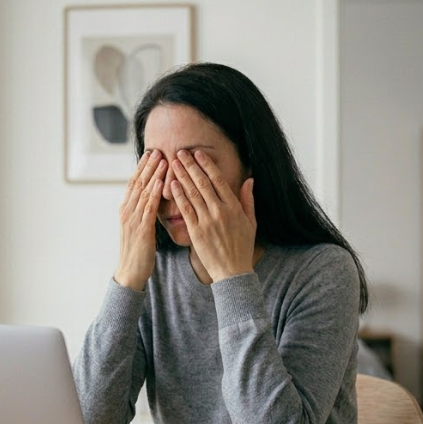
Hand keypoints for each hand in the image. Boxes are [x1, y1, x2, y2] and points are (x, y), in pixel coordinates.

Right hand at [114, 150, 166, 289]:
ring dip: (153, 174)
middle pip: (137, 182)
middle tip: (157, 149)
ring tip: (162, 159)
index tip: (151, 154)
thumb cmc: (138, 253)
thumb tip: (151, 201)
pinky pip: (148, 207)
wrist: (130, 272)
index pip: (134, 183)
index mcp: (126, 210)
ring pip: (143, 191)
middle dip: (147, 165)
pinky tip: (162, 182)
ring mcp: (132, 219)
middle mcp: (127, 211)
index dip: (142, 168)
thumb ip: (143, 213)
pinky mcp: (141, 229)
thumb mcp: (139, 228)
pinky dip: (154, 192)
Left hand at [170, 149, 256, 281]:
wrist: (232, 271)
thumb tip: (249, 179)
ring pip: (192, 193)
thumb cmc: (242, 247)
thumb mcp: (251, 222)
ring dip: (182, 176)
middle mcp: (220, 211)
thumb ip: (248, 200)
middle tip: (180, 152)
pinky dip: (178, 195)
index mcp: (234, 207)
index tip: (198, 153)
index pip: (218, 180)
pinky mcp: (196, 232)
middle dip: (191, 166)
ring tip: (173, 163)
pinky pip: (185, 210)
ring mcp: (207, 221)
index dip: (207, 165)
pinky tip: (171, 184)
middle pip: (203, 183)